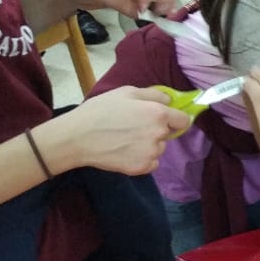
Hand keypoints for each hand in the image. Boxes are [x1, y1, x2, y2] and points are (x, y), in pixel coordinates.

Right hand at [46, 87, 188, 174]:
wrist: (76, 137)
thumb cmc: (100, 110)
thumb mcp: (127, 92)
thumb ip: (154, 94)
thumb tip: (170, 100)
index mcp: (158, 114)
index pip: (183, 120)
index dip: (174, 119)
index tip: (163, 119)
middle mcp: (159, 134)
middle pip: (168, 134)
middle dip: (156, 130)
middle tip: (133, 127)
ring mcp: (151, 153)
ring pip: (159, 148)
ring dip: (149, 145)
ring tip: (126, 140)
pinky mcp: (141, 168)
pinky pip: (151, 163)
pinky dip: (143, 159)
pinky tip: (125, 152)